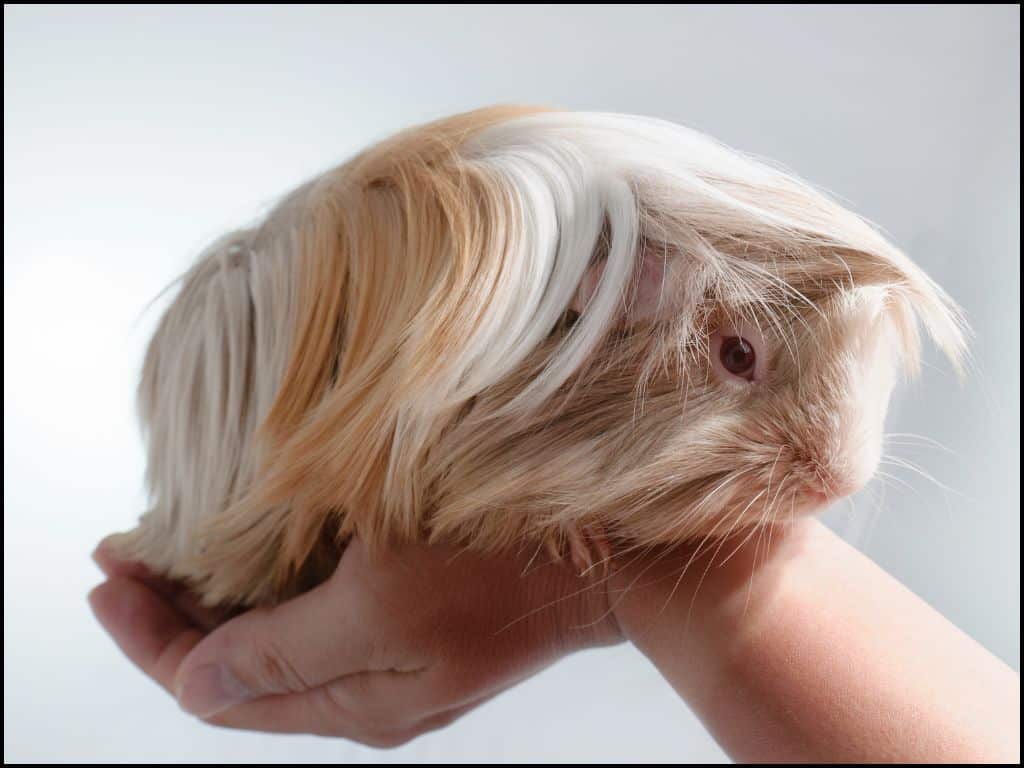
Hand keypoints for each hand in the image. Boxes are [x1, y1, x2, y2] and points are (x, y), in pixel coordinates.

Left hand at [89, 534, 621, 746]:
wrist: (598, 562)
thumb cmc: (496, 575)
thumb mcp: (382, 609)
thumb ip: (285, 649)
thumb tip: (192, 682)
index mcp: (349, 700)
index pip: (212, 684)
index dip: (148, 636)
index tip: (105, 577)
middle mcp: (359, 691)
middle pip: (235, 665)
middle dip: (170, 615)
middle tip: (123, 555)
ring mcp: (387, 658)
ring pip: (271, 640)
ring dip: (215, 599)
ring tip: (169, 551)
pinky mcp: (408, 622)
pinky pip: (312, 617)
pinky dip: (267, 587)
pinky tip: (252, 552)